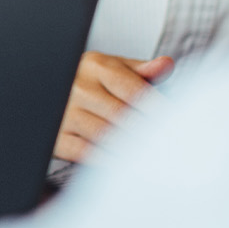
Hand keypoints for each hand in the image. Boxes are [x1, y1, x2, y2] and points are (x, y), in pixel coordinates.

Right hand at [54, 52, 172, 162]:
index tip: (176, 123)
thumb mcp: (115, 68)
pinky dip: (107, 159)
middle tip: (171, 146)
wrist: (51, 91)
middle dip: (148, 132)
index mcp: (95, 65)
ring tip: (154, 157)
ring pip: (104, 134)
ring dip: (131, 148)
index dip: (157, 108)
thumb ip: (142, 70)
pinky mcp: (56, 136)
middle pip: (121, 114)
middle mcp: (77, 86)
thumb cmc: (90, 82)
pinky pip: (84, 152)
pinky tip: (125, 163)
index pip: (133, 89)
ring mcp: (64, 112)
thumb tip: (166, 64)